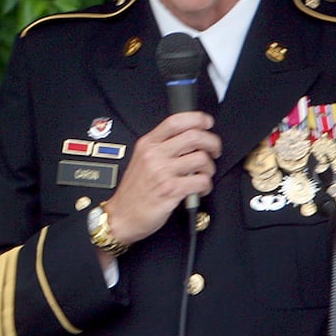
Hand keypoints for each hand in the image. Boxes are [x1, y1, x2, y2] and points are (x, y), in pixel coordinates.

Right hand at [104, 111, 220, 245]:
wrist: (121, 216)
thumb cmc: (133, 192)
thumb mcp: (140, 160)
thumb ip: (160, 147)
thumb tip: (189, 139)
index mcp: (147, 145)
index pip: (175, 121)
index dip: (197, 119)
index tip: (207, 123)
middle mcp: (154, 156)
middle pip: (194, 136)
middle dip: (212, 143)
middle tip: (214, 150)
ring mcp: (162, 172)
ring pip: (201, 159)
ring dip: (209, 168)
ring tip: (203, 174)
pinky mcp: (171, 190)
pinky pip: (201, 181)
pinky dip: (206, 185)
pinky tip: (200, 189)